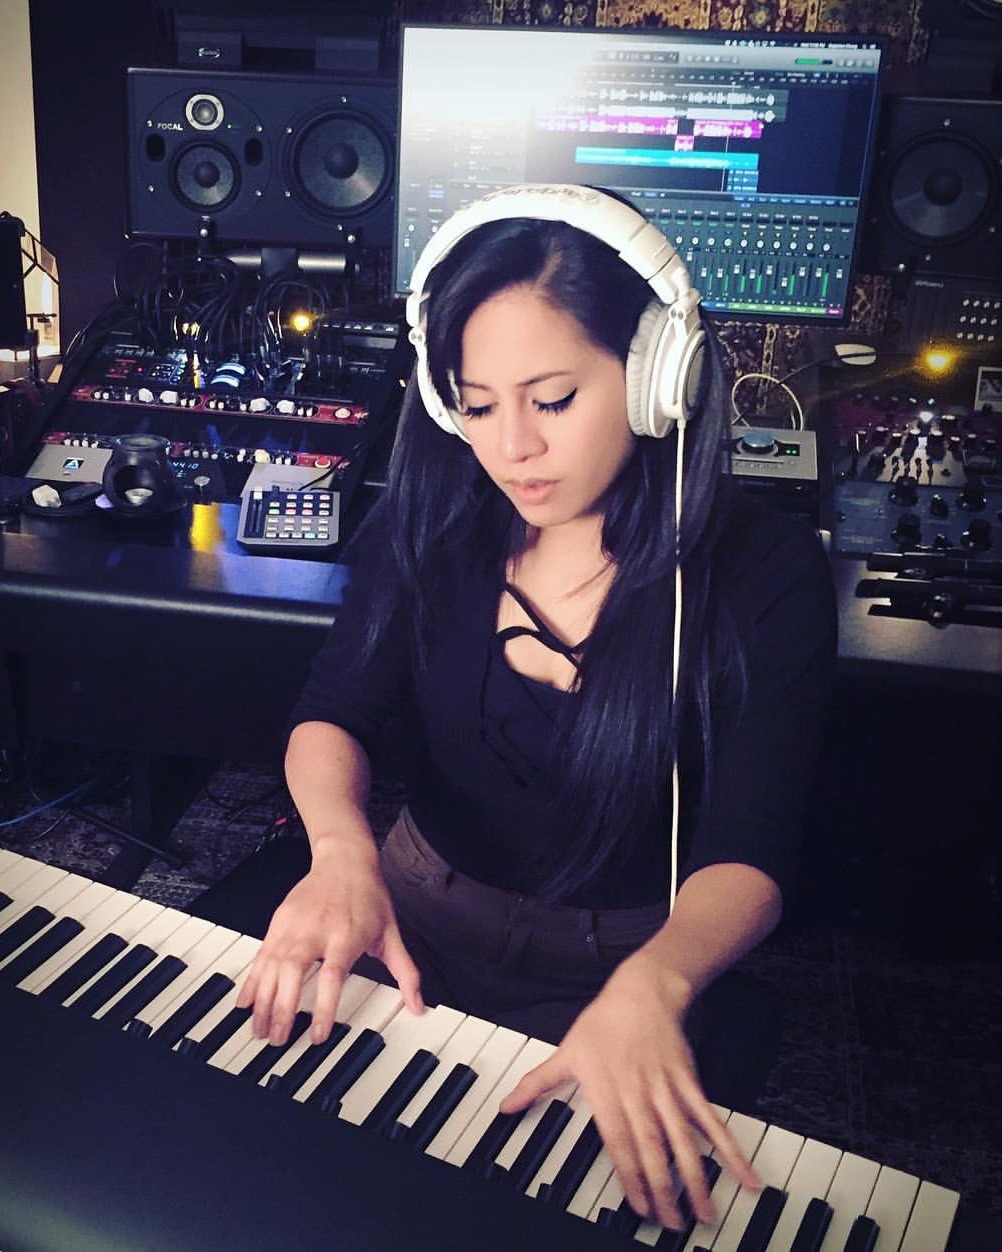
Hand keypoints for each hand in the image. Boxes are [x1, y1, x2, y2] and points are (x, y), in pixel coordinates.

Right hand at [235, 845, 422, 1045]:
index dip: (323, 1007)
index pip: (332, 975)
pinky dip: (252, 980)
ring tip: (260, 1029)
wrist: (344, 859)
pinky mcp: (279, 921)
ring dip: (263, 1001)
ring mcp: (293, 925)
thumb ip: (405, 972)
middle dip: (283, 1009)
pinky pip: (261, 955)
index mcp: (346, 935)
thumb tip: (418, 1004)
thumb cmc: (368, 896)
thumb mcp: (391, 933)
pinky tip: (246, 1001)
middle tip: (279, 1039)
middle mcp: (316, 930)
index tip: (318, 1034)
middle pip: (293, 972)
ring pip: (271, 966)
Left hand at [498, 948, 758, 1229]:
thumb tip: (506, 1106)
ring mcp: (667, 1088)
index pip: (619, 1141)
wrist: (643, 990)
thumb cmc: (602, 1023)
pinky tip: (745, 1174)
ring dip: (695, 1178)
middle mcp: (638, 1092)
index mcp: (606, 1090)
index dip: (631, 1176)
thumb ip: (537, 1084)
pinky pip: (710, 1120)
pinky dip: (729, 1148)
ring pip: (683, 1139)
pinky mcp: (689, 1082)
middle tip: (672, 1224)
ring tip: (704, 1213)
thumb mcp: (565, 1051)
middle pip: (653, 1146)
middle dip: (664, 1188)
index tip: (640, 1207)